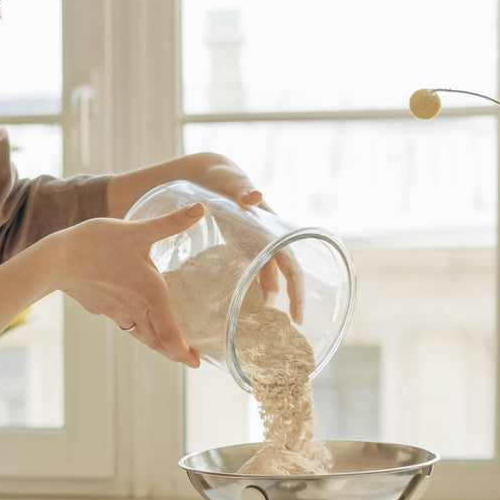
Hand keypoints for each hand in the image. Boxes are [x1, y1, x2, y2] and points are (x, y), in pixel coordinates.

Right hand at [51, 201, 204, 365]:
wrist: (56, 259)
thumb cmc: (98, 244)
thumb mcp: (138, 231)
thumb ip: (170, 223)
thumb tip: (200, 207)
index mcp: (150, 295)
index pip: (170, 335)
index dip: (184, 352)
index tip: (195, 363)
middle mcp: (134, 308)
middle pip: (156, 340)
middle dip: (172, 351)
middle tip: (186, 357)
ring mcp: (114, 311)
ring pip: (138, 332)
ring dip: (153, 340)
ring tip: (163, 341)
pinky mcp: (98, 306)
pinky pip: (120, 319)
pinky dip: (132, 324)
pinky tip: (131, 314)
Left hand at [106, 152, 303, 322]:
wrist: (202, 173)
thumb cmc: (216, 174)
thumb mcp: (226, 178)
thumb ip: (239, 186)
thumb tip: (256, 196)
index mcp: (269, 226)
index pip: (290, 262)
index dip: (297, 288)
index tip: (297, 313)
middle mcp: (265, 237)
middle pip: (283, 274)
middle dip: (290, 299)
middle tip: (290, 325)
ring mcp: (252, 243)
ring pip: (266, 276)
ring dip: (268, 298)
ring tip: (263, 325)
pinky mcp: (239, 247)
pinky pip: (251, 272)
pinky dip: (251, 289)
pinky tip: (242, 307)